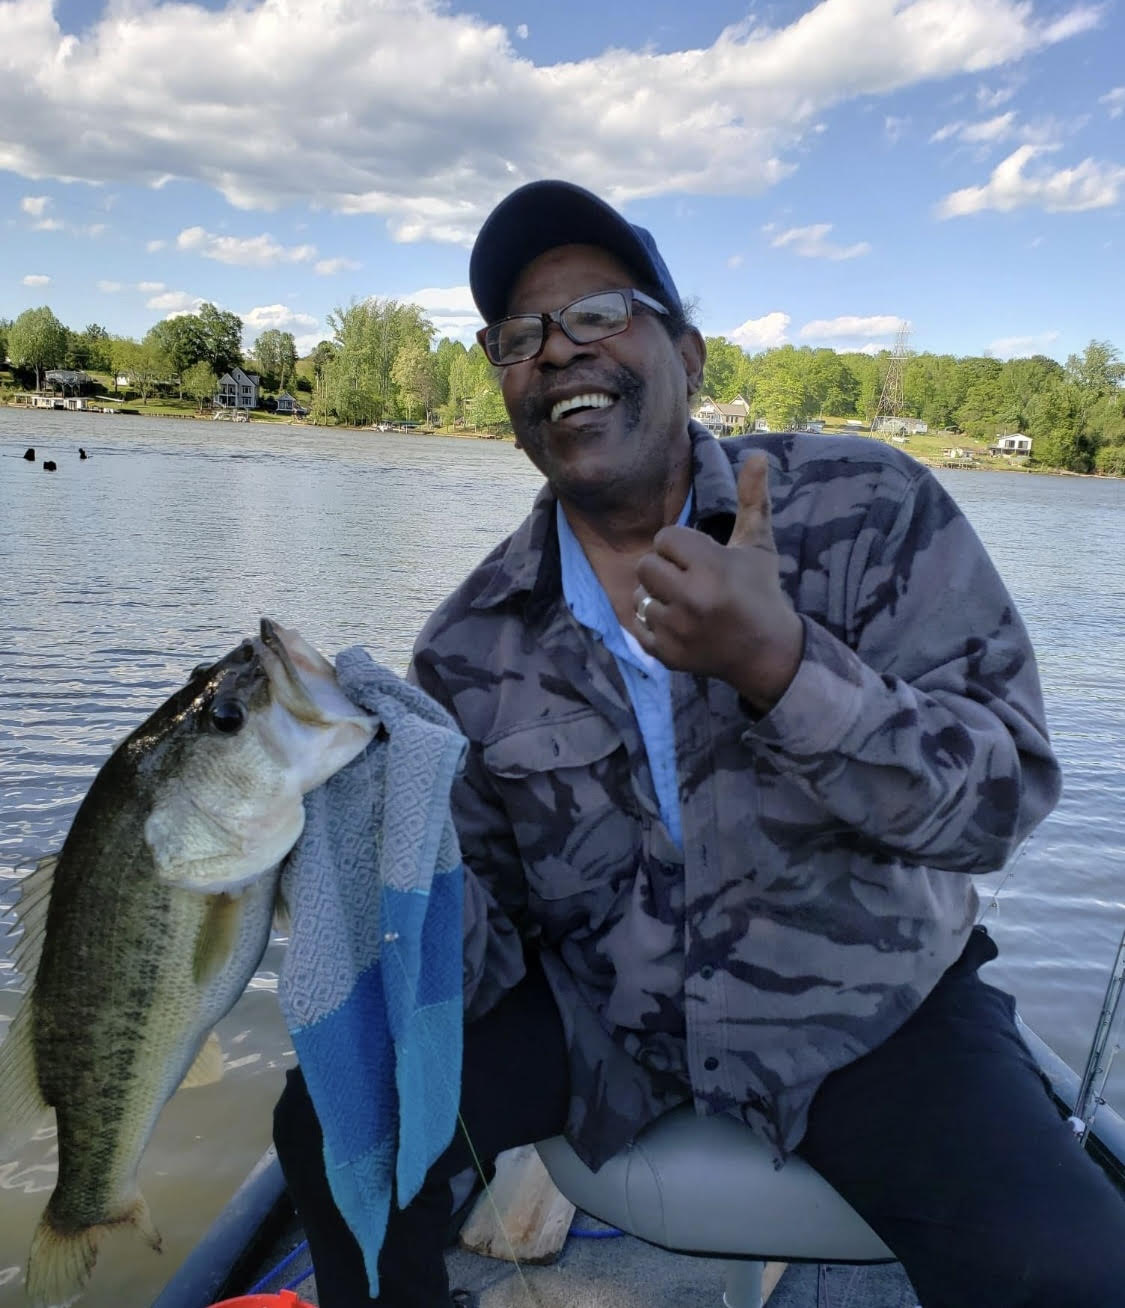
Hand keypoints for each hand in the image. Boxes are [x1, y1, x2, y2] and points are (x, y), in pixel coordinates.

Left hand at [632, 453, 802, 710]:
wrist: (766, 653)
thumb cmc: (760, 592)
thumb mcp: (758, 546)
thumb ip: (752, 500)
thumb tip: (757, 455)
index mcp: (712, 567)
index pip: (665, 539)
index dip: (681, 546)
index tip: (699, 559)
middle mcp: (692, 599)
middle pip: (645, 565)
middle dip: (664, 568)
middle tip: (687, 579)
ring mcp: (677, 630)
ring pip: (639, 596)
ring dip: (657, 596)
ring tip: (682, 601)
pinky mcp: (666, 654)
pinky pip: (637, 626)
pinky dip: (652, 623)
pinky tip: (676, 622)